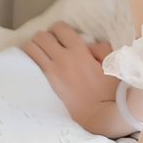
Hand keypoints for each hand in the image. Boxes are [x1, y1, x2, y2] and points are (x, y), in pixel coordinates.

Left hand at [18, 22, 136, 136]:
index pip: (59, 28)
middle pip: (41, 36)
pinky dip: (30, 59)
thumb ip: (101, 48)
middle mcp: (62, 58)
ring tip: (41, 53)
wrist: (98, 114)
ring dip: (34, 47)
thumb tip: (89, 45)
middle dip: (44, 37)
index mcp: (79, 51)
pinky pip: (30, 64)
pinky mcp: (46, 84)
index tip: (62, 37)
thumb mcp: (112, 64)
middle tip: (50, 45)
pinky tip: (36, 63)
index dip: (59, 29)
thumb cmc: (109, 90)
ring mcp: (52, 72)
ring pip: (31, 48)